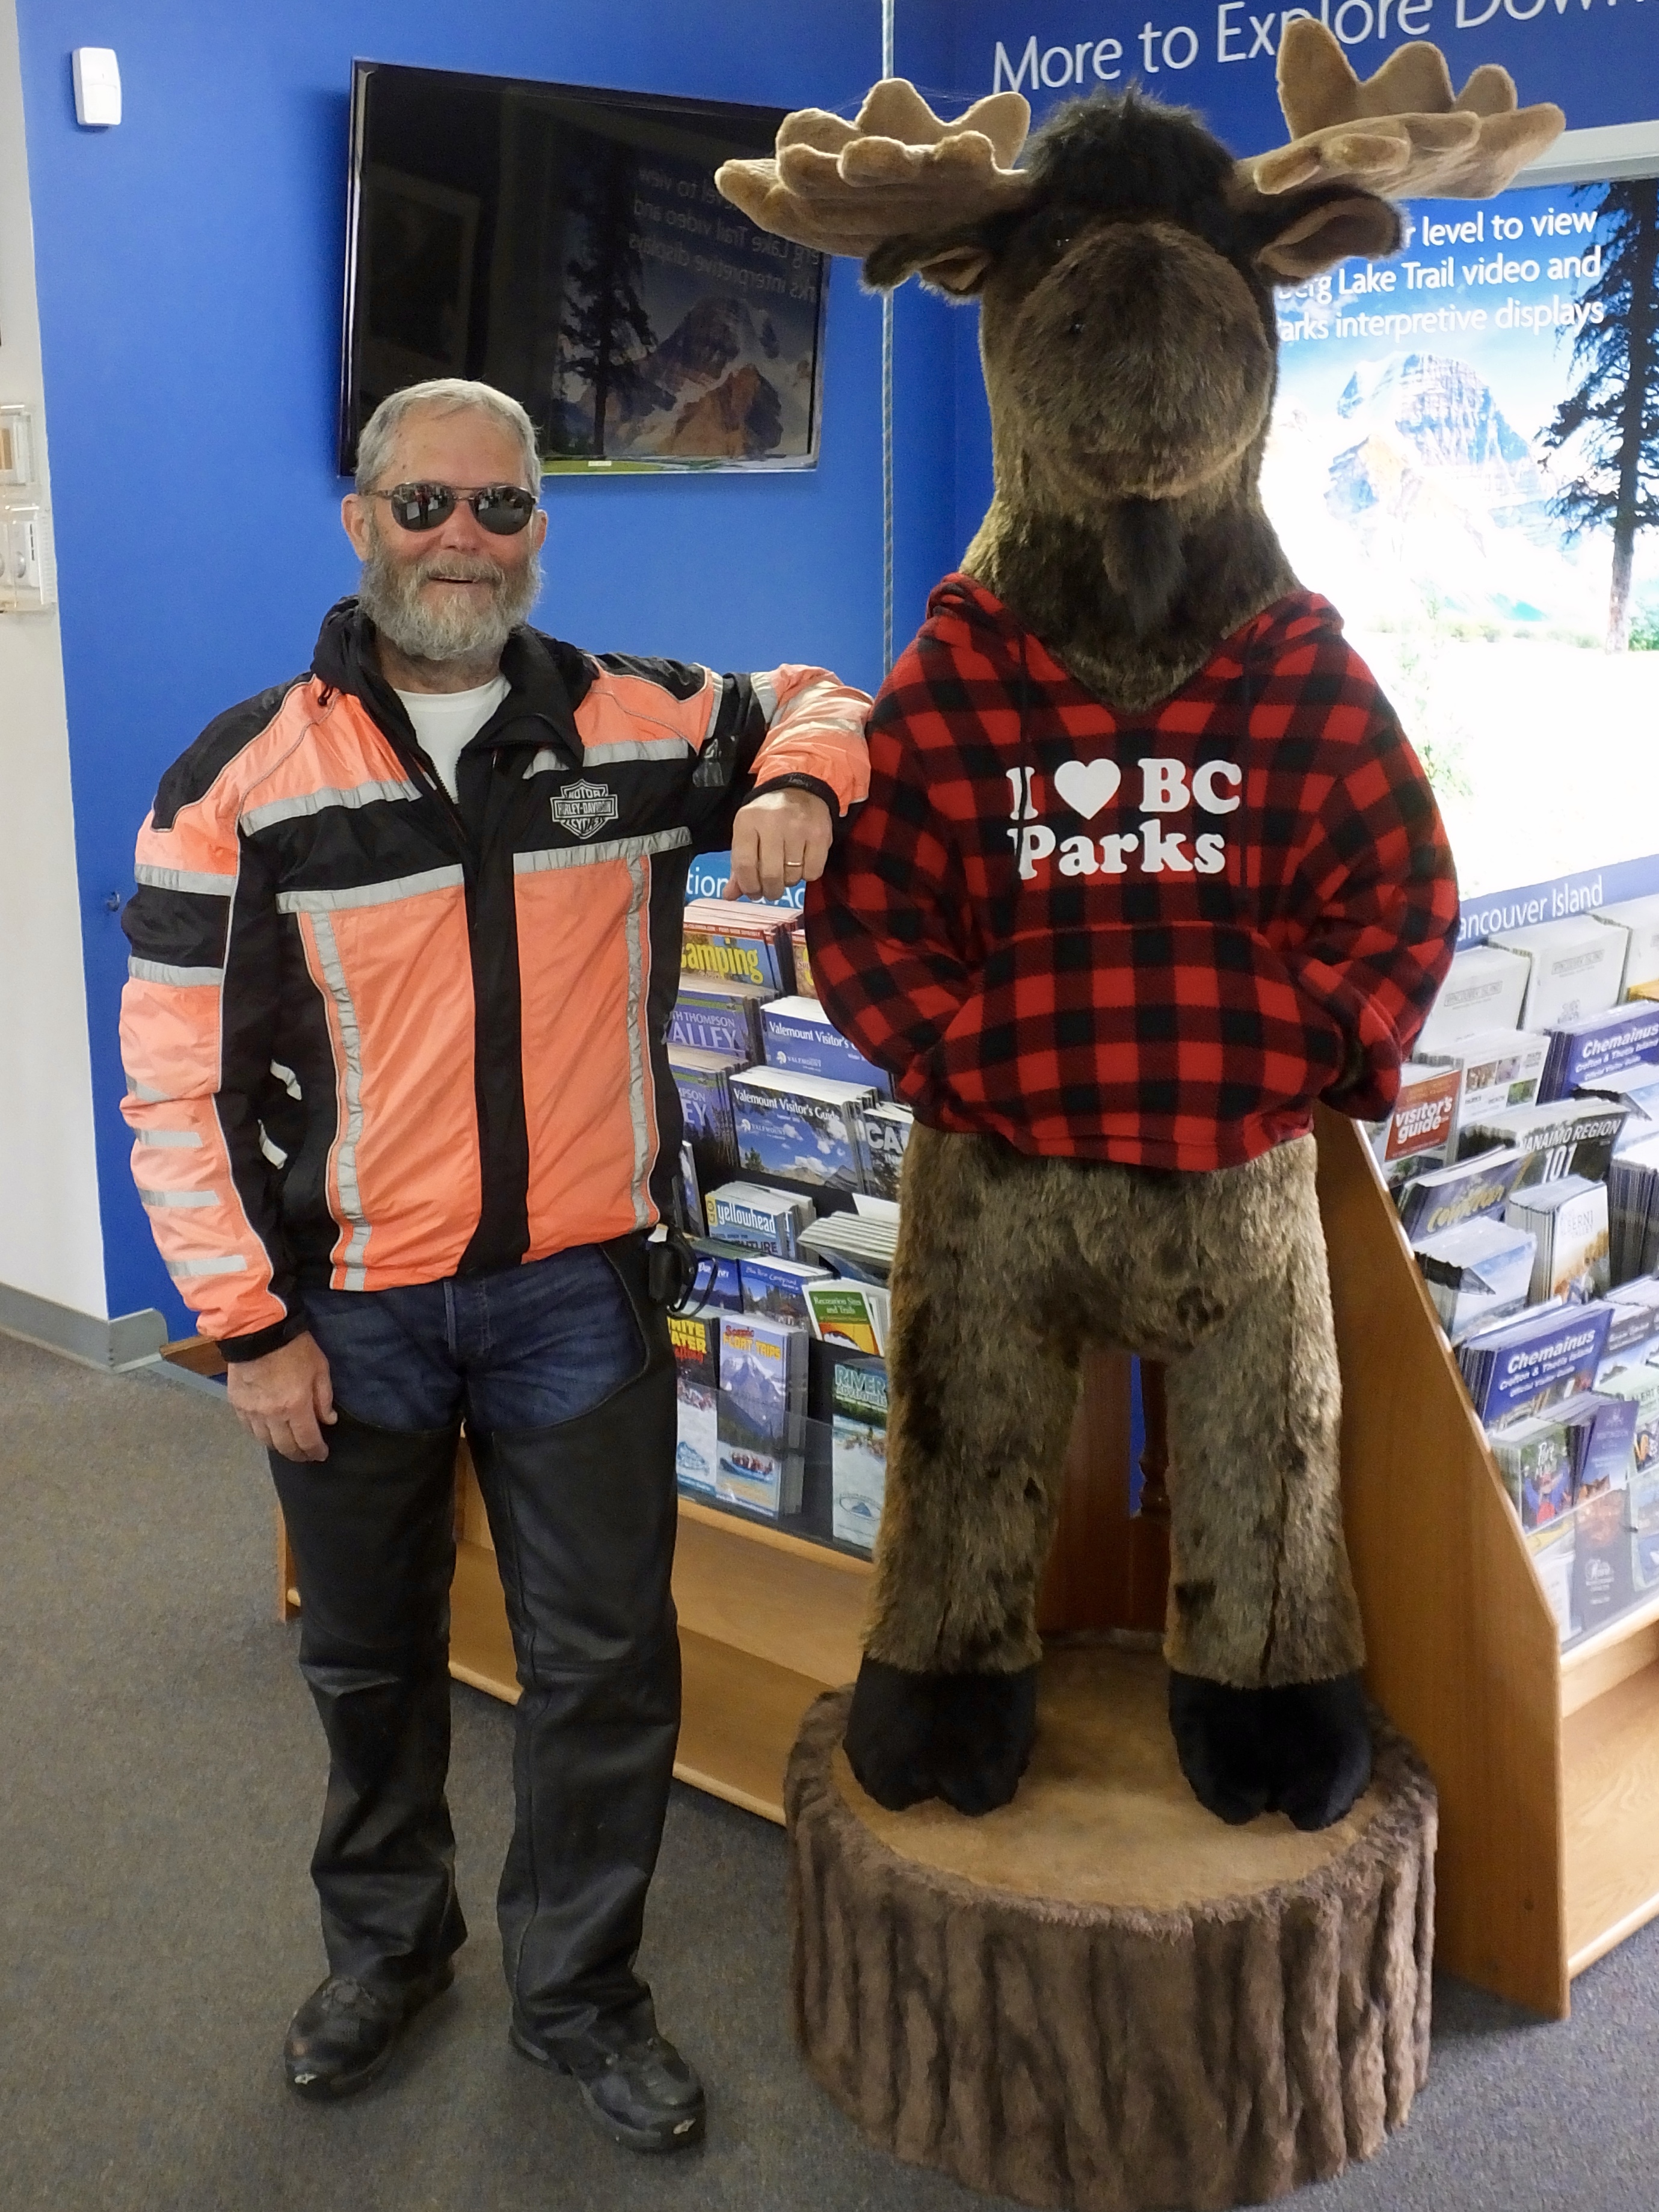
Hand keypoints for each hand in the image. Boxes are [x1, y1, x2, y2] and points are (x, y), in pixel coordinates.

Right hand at [226, 1330, 337, 1461]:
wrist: (258, 1331)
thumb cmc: (295, 1347)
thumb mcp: (320, 1369)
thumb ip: (324, 1398)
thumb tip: (328, 1420)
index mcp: (295, 1406)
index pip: (307, 1440)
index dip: (315, 1451)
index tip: (321, 1455)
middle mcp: (272, 1415)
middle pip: (285, 1446)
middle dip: (298, 1455)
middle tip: (306, 1455)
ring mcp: (252, 1411)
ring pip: (265, 1441)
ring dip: (279, 1446)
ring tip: (288, 1445)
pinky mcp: (237, 1405)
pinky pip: (249, 1429)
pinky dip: (261, 1434)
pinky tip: (268, 1432)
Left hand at [725, 787, 832, 902]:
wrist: (800, 790)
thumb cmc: (769, 818)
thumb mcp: (748, 834)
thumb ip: (738, 866)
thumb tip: (730, 895)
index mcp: (748, 821)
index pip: (744, 865)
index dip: (748, 886)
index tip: (753, 892)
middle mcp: (772, 822)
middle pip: (770, 875)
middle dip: (770, 890)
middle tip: (771, 891)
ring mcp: (798, 827)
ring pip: (792, 876)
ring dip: (789, 881)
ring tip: (787, 870)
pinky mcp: (819, 834)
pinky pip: (813, 871)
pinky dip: (807, 875)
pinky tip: (802, 863)